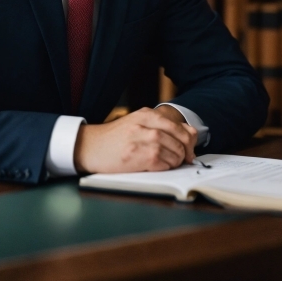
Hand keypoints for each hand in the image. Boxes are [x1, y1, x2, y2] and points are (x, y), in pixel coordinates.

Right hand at [73, 106, 197, 173]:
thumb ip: (162, 127)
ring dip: (175, 161)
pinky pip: (162, 162)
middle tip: (184, 160)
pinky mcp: (136, 155)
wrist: (90, 146)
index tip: (190, 151)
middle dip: (184, 152)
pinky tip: (158, 166)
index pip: (178, 126)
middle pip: (178, 138)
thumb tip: (191, 134)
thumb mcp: (138, 125)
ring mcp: (140, 139)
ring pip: (172, 151)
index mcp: (146, 114)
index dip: (188, 141)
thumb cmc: (115, 139)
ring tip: (167, 163)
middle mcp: (143, 124)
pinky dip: (165, 166)